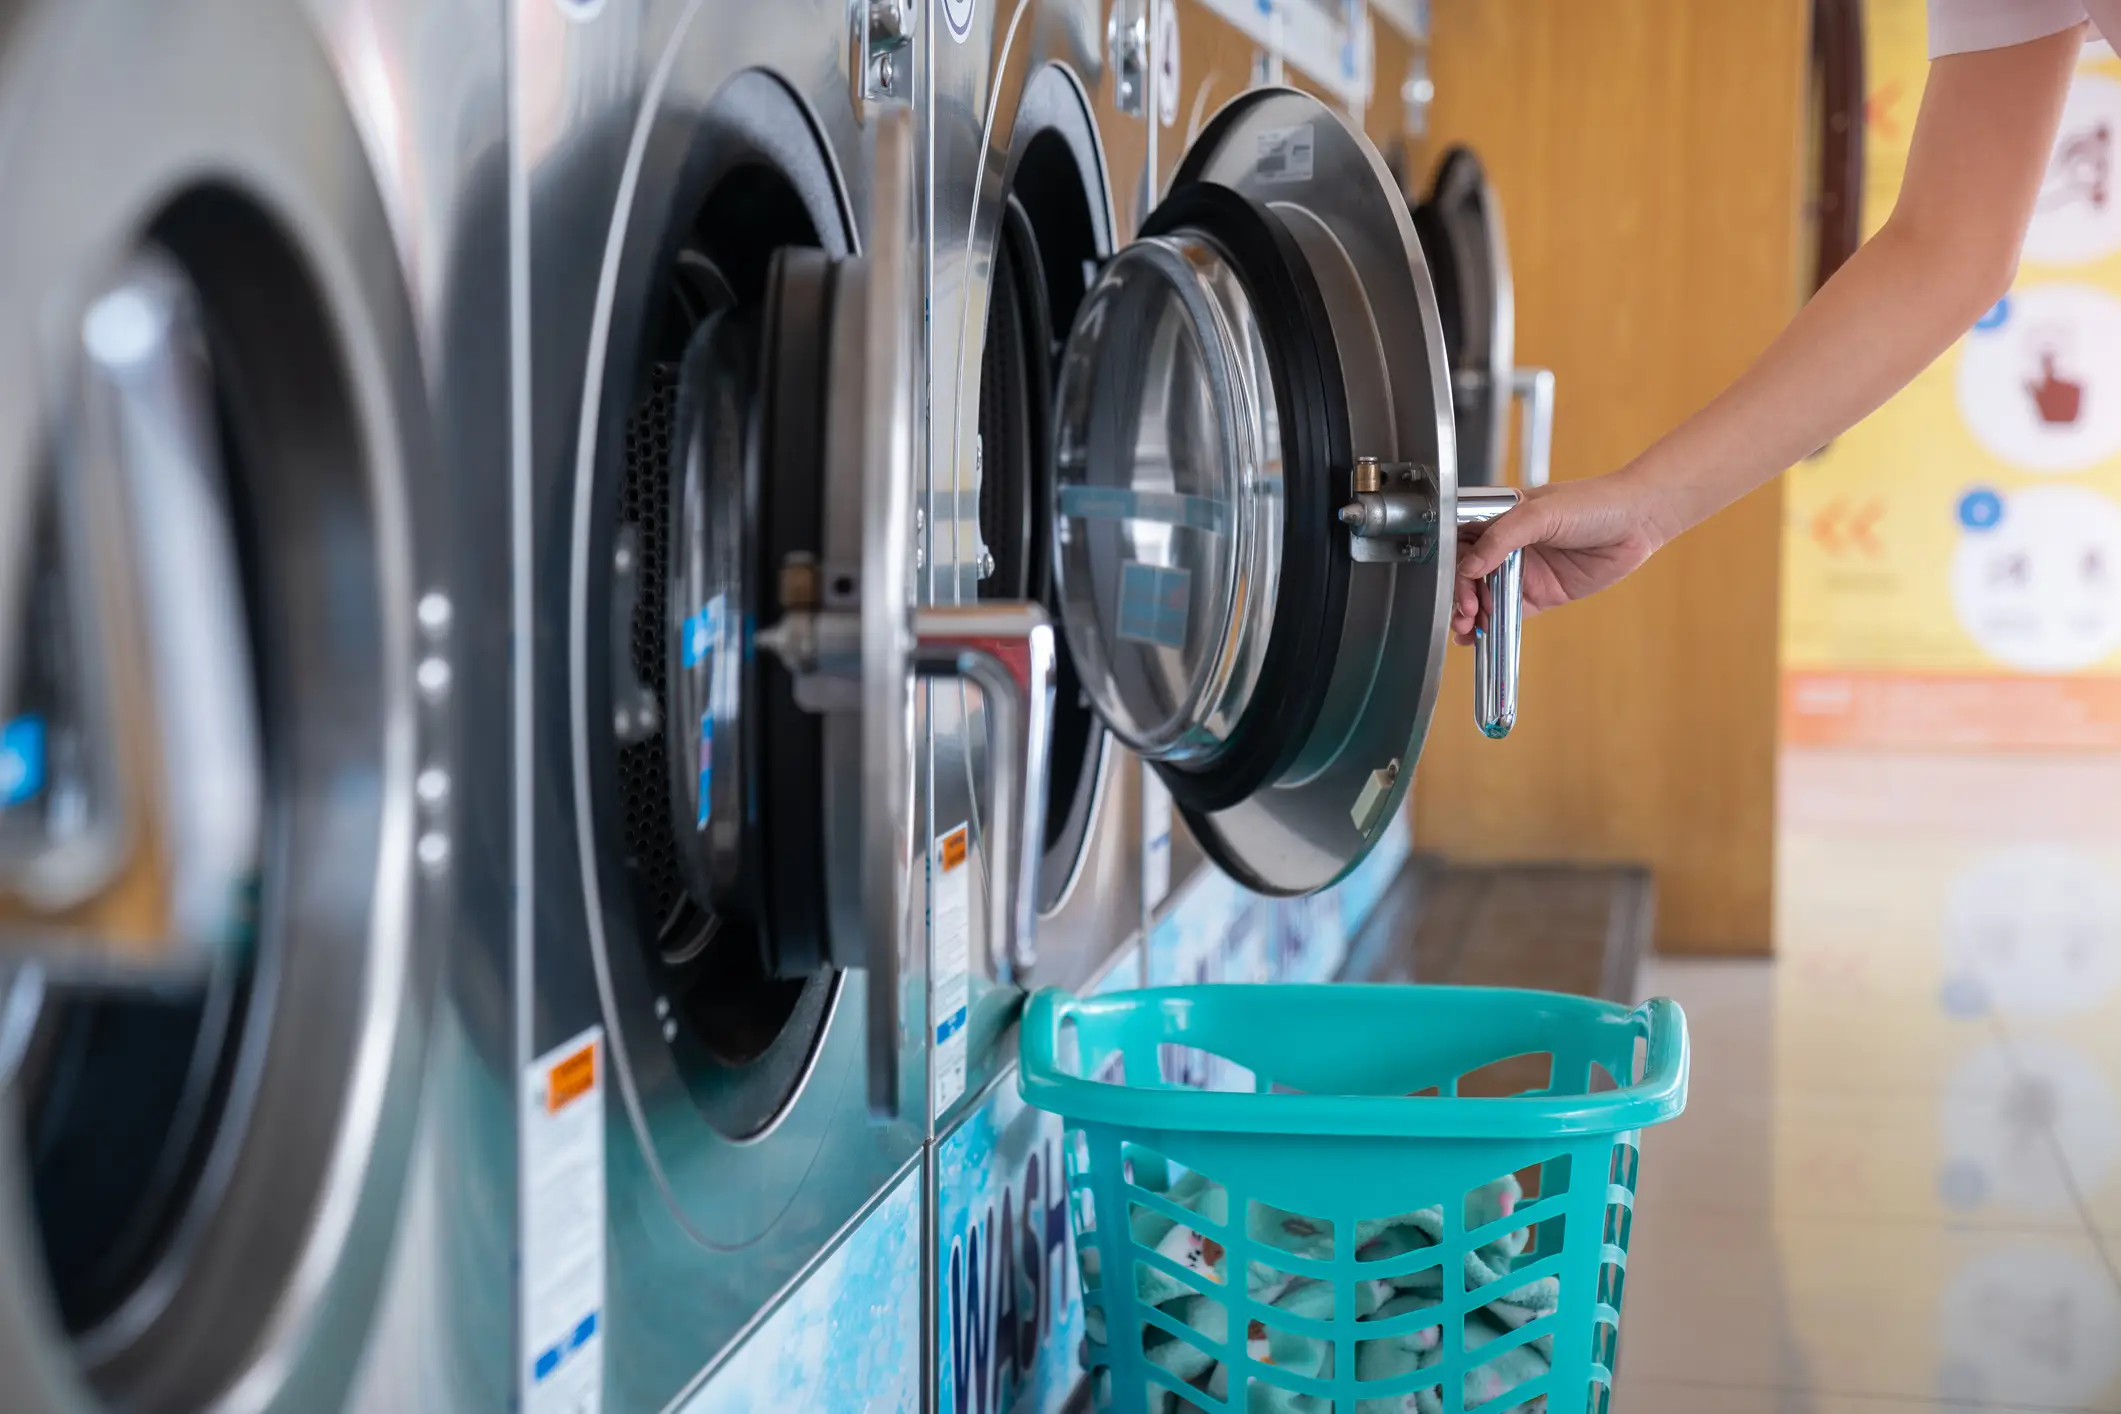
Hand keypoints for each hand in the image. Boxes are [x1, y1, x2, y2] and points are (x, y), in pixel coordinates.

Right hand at [1452, 472, 1671, 643]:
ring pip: (1485, 597)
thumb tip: (1470, 565)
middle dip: (1461, 595)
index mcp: (1500, 518)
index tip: (1457, 581)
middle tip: (1465, 610)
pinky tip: (1478, 636)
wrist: (1638, 522)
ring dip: (1471, 614)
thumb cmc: (1593, 502)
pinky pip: (1509, 613)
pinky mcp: (1541, 594)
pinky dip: (1492, 626)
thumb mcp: (1540, 512)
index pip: (1461, 542)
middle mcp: (1507, 546)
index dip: (1453, 564)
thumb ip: (1502, 537)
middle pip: (1469, 574)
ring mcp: (1523, 571)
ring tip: (1467, 628)